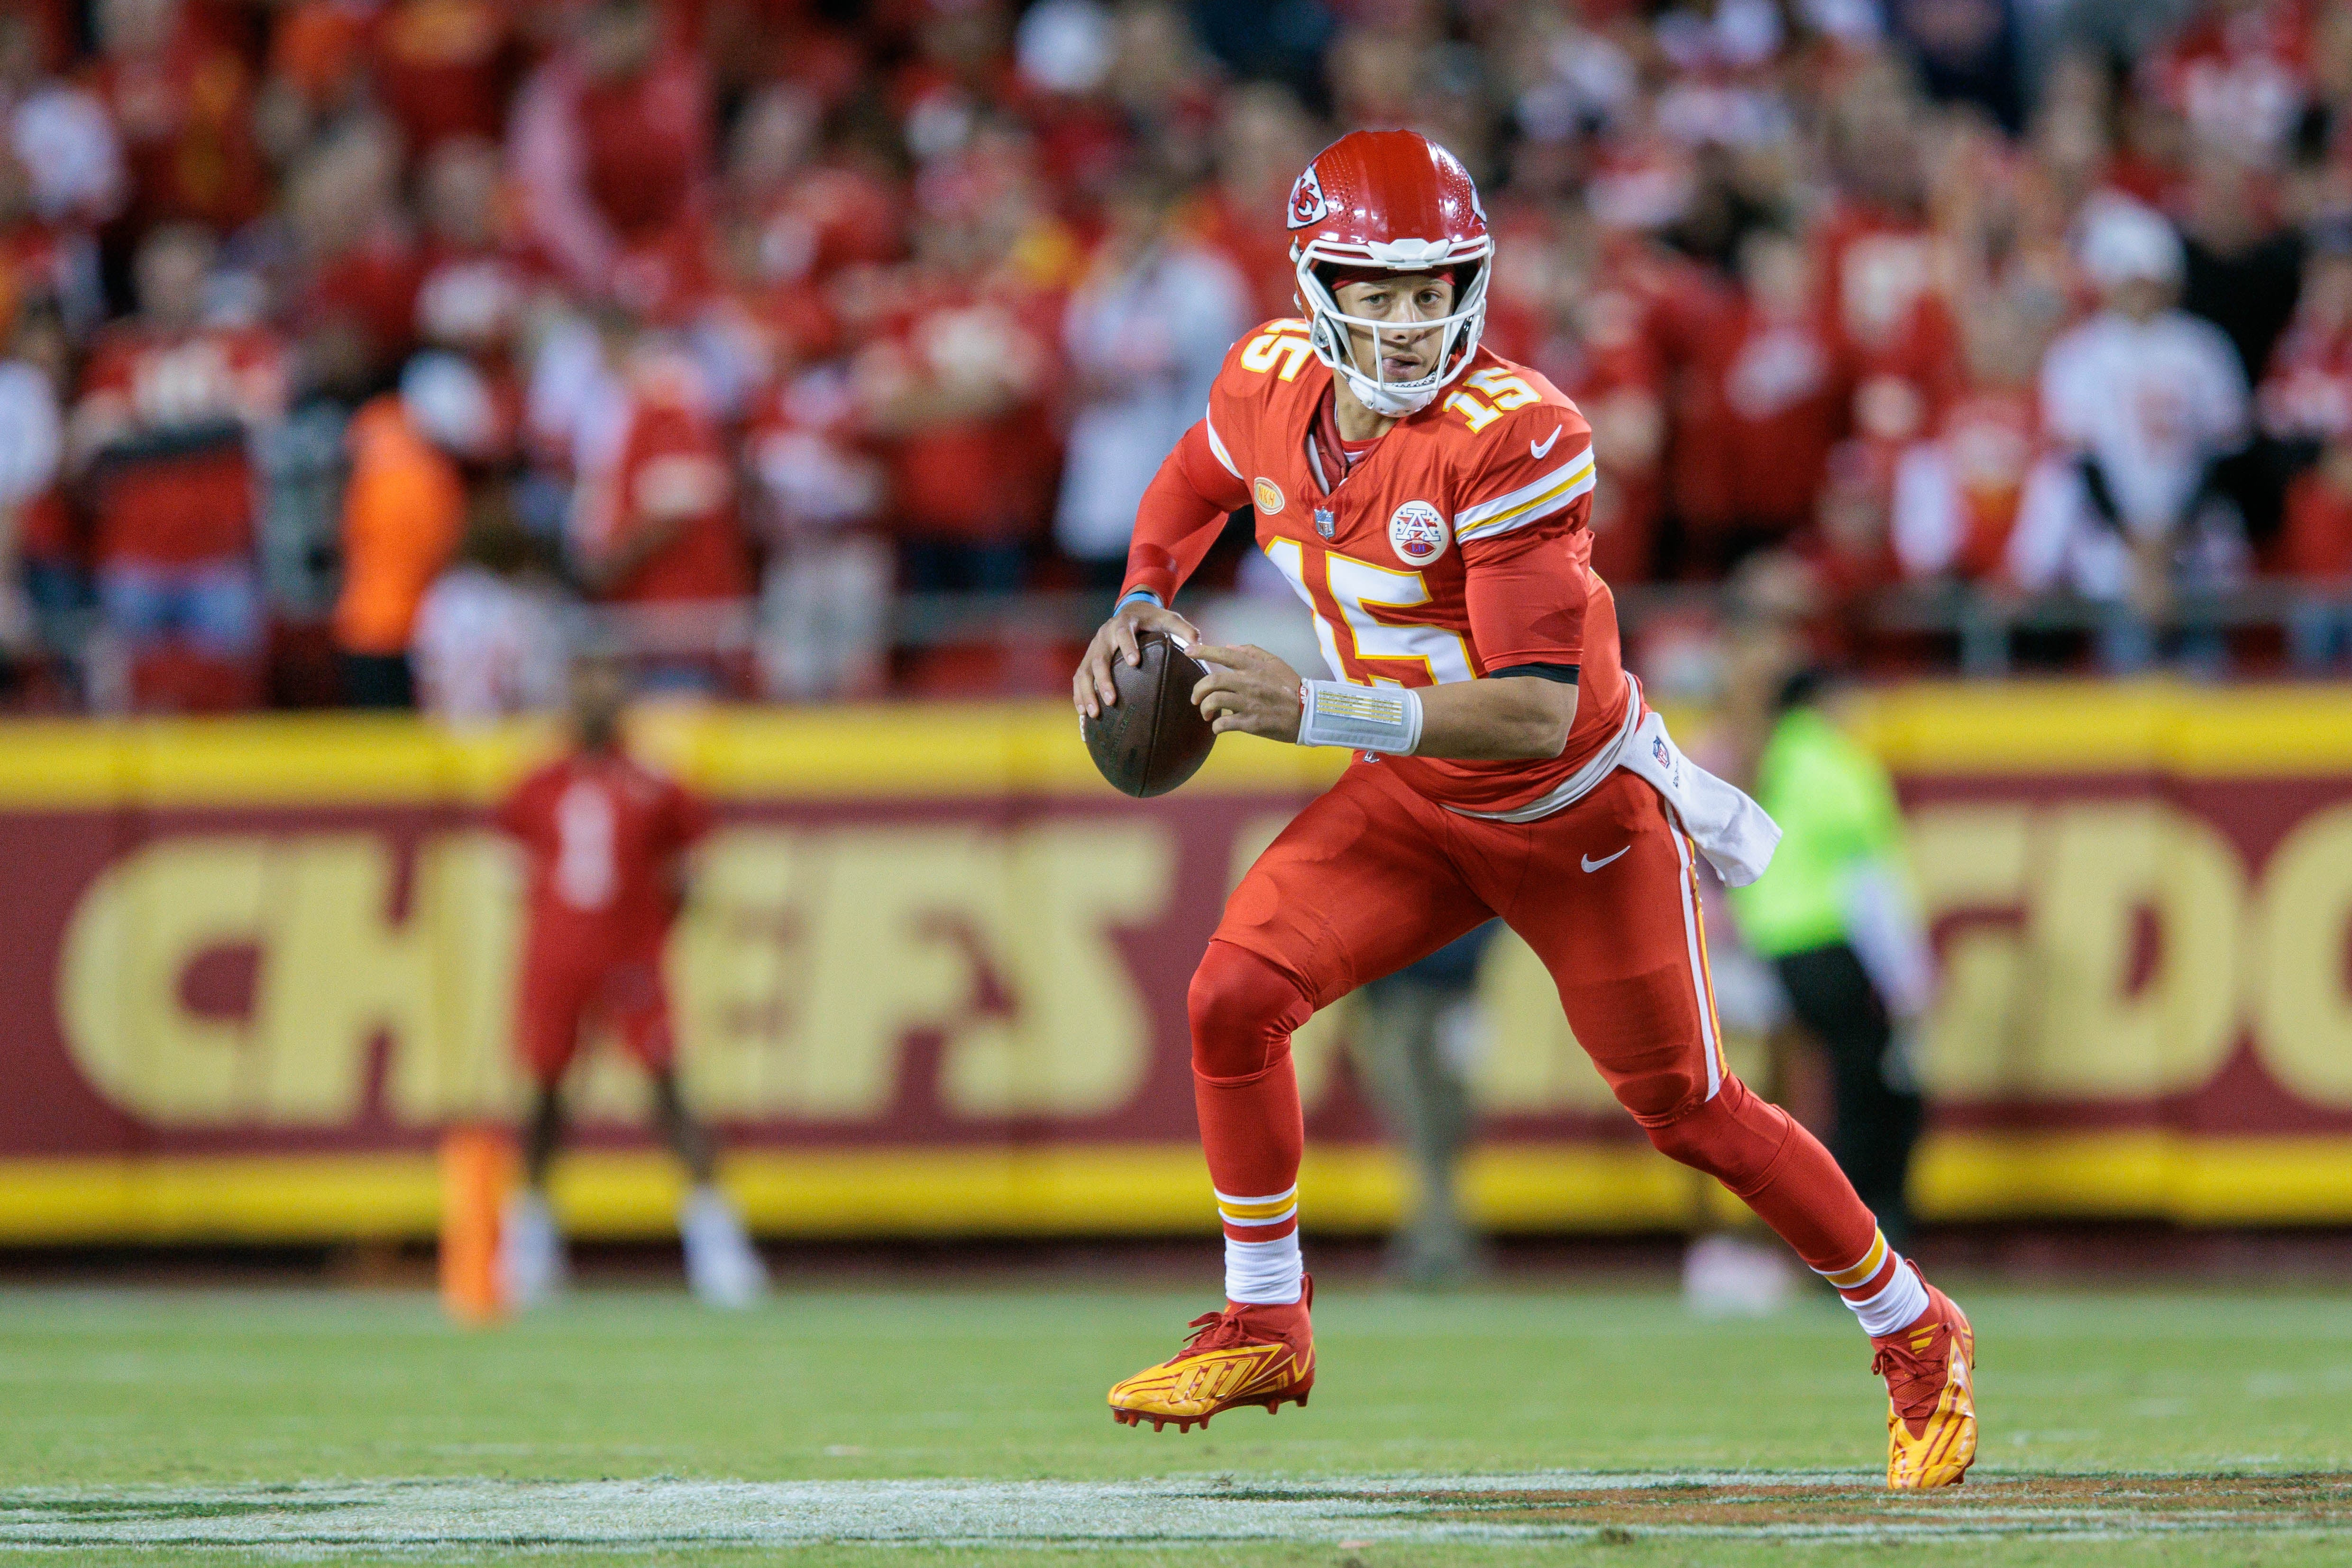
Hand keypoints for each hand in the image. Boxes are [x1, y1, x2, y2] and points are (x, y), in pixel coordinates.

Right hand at [1073, 599, 1201, 718]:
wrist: (1130, 609)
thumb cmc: (1153, 619)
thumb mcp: (1169, 618)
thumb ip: (1184, 630)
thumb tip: (1199, 645)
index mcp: (1124, 623)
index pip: (1124, 633)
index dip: (1128, 646)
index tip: (1135, 662)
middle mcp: (1104, 635)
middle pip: (1099, 658)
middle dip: (1103, 680)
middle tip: (1111, 701)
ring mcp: (1093, 648)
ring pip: (1084, 671)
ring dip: (1087, 693)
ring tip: (1093, 714)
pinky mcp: (1087, 659)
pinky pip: (1079, 678)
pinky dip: (1079, 696)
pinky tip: (1084, 715)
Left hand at [1190, 643, 1302, 739]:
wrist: (1308, 713)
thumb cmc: (1291, 687)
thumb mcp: (1275, 663)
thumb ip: (1252, 652)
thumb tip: (1229, 647)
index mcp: (1254, 667)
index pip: (1224, 654)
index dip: (1202, 651)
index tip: (1187, 651)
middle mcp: (1249, 683)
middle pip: (1212, 680)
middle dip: (1198, 690)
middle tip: (1195, 698)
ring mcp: (1249, 703)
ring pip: (1215, 701)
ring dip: (1204, 709)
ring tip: (1206, 714)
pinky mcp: (1251, 723)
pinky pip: (1224, 724)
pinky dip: (1216, 726)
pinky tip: (1218, 727)